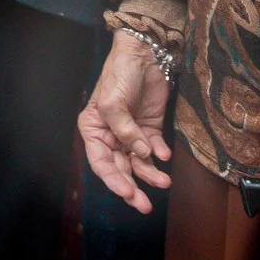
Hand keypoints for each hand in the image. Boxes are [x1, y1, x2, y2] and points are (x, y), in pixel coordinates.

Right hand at [79, 31, 171, 211]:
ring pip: (139, 163)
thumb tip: (142, 154)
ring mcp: (132, 133)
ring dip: (151, 174)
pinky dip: (160, 155)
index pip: (100, 163)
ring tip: (164, 181)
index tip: (128, 193)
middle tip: (145, 205)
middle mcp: (111, 135)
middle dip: (133, 187)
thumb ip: (125, 130)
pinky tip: (165, 155)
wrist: (145, 55)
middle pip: (120, 168)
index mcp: (94, 130)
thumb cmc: (120, 74)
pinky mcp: (150, 128)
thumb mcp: (113, 101)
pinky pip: (155, 149)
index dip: (113, 181)